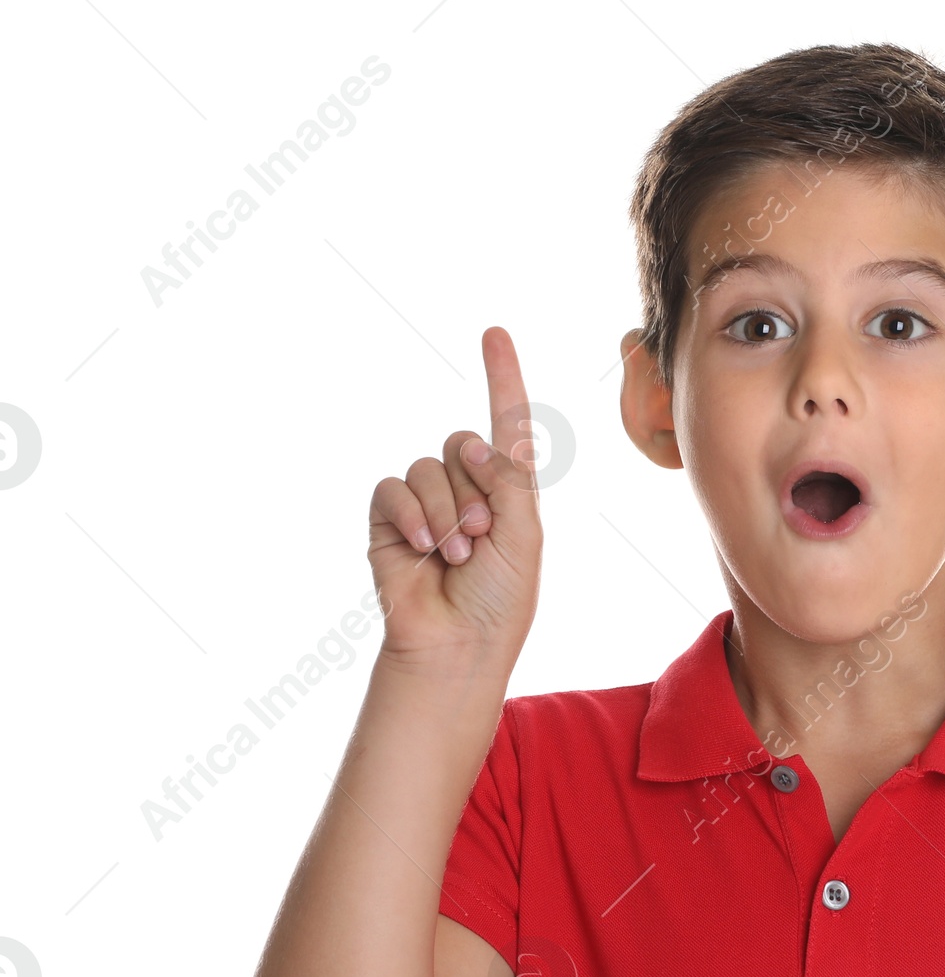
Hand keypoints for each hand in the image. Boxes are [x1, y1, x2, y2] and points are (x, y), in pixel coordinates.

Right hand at [367, 326, 543, 670]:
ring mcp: (425, 503)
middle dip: (476, 489)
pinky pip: (392, 486)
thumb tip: (472, 442)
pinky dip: (411, 513)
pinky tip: (422, 548)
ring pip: (429, 467)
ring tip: (457, 554)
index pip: (505, 424)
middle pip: (462, 444)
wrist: (458, 644)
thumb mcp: (524, 533)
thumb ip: (507, 478)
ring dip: (446, 511)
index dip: (502, 378)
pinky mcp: (388, 519)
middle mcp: (467, 489)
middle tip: (483, 539)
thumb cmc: (500, 598)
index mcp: (508, 491)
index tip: (494, 333)